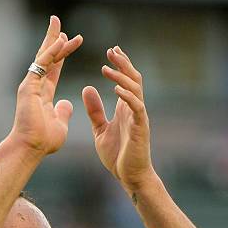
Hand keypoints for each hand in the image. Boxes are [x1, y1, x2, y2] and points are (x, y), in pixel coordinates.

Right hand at [9, 16, 82, 155]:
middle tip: (57, 21)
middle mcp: (35, 86)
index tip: (70, 40)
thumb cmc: (43, 141)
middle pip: (46, 57)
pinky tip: (61, 40)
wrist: (30, 148)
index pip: (54, 68)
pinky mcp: (29, 86)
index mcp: (43, 94)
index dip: (62, 54)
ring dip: (52, 40)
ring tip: (59, 24)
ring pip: (44, 57)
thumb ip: (63, 112)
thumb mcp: (60, 124)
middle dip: (52, 39)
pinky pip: (42, 64)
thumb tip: (67, 103)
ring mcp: (31, 85)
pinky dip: (51, 51)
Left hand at [82, 46, 155, 194]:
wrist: (130, 177)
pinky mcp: (140, 128)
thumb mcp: (100, 130)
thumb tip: (87, 88)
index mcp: (125, 108)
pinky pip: (136, 108)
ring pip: (135, 89)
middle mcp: (134, 109)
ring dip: (122, 77)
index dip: (119, 65)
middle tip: (111, 50)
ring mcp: (139, 117)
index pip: (125, 80)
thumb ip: (95, 110)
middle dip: (122, 63)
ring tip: (107, 68)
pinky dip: (127, 97)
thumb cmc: (118, 155)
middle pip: (132, 79)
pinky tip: (116, 89)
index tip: (109, 51)